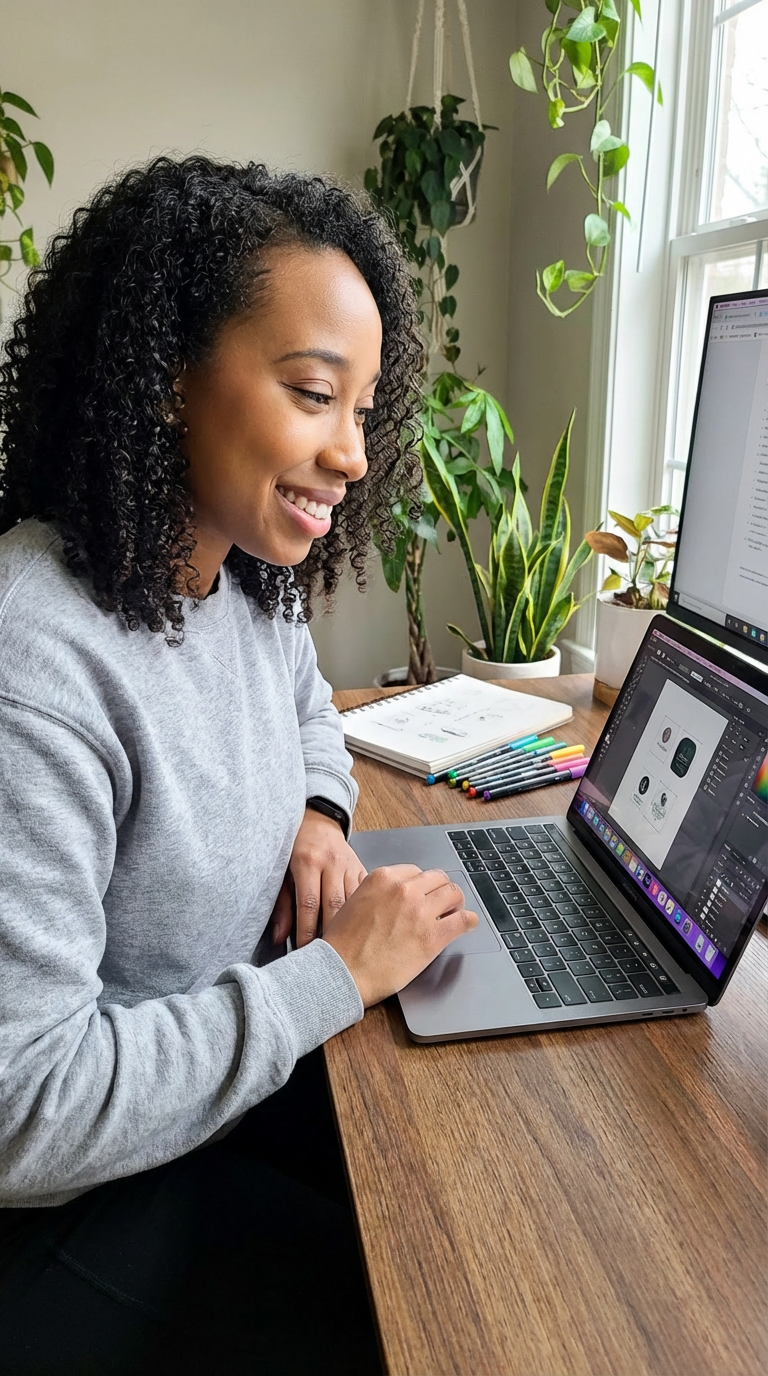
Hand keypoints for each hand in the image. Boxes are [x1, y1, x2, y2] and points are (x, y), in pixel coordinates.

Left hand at [271, 807, 366, 947]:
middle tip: (327, 957)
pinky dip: (364, 914)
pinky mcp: (362, 868)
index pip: (308, 904)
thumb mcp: (282, 872)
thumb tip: (279, 938)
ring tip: (345, 949)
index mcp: (307, 861)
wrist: (317, 820)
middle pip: (334, 906)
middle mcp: (331, 862)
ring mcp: (350, 865)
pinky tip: (361, 930)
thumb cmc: (295, 847)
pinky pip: (367, 895)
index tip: (305, 952)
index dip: (306, 932)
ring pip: (355, 902)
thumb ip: (282, 905)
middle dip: (331, 935)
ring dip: (350, 928)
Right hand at [323, 864, 477, 1007]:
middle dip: (441, 891)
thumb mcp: (354, 903)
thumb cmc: (342, 945)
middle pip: (438, 879)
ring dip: (456, 904)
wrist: (341, 972)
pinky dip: (468, 921)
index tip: (425, 894)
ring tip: (455, 913)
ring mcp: (420, 911)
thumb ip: (378, 894)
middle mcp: (404, 890)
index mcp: (383, 878)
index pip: (416, 872)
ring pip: (453, 894)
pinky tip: (467, 925)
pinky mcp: (432, 936)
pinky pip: (462, 920)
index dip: (423, 885)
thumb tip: (394, 899)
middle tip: (444, 903)